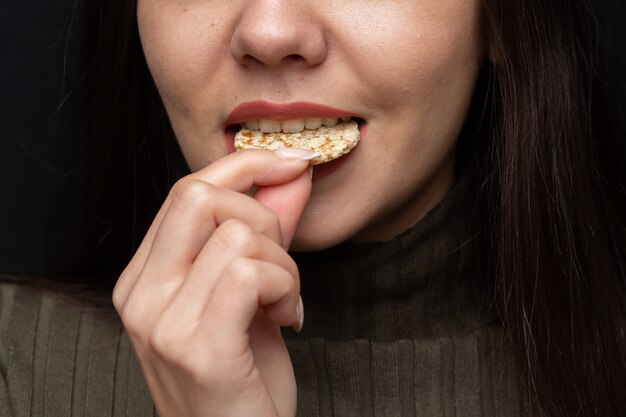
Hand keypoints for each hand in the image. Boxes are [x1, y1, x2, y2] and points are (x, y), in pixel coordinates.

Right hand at [112, 149, 315, 416]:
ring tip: (283, 303)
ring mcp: (161, 322)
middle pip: (199, 195)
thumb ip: (266, 228)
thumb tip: (291, 171)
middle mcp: (140, 295)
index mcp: (144, 277)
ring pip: (236, 234)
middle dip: (262, 215)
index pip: (187, 190)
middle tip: (281, 266)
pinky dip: (284, 287)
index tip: (291, 161)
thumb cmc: (244, 376)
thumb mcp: (253, 292)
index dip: (244, 164)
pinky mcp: (196, 348)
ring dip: (282, 264)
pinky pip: (249, 272)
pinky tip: (287, 319)